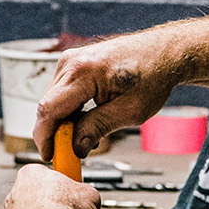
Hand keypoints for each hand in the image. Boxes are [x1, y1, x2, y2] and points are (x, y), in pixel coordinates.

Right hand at [33, 8, 208, 160]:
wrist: (163, 53)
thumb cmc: (152, 76)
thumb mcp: (129, 111)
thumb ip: (97, 128)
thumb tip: (76, 147)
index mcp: (84, 72)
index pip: (49, 109)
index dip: (45, 137)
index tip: (49, 155)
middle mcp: (71, 62)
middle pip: (46, 105)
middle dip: (54, 133)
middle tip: (69, 153)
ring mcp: (70, 60)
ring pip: (51, 100)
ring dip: (61, 122)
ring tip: (85, 135)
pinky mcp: (73, 63)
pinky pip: (60, 92)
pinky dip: (67, 110)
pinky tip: (84, 120)